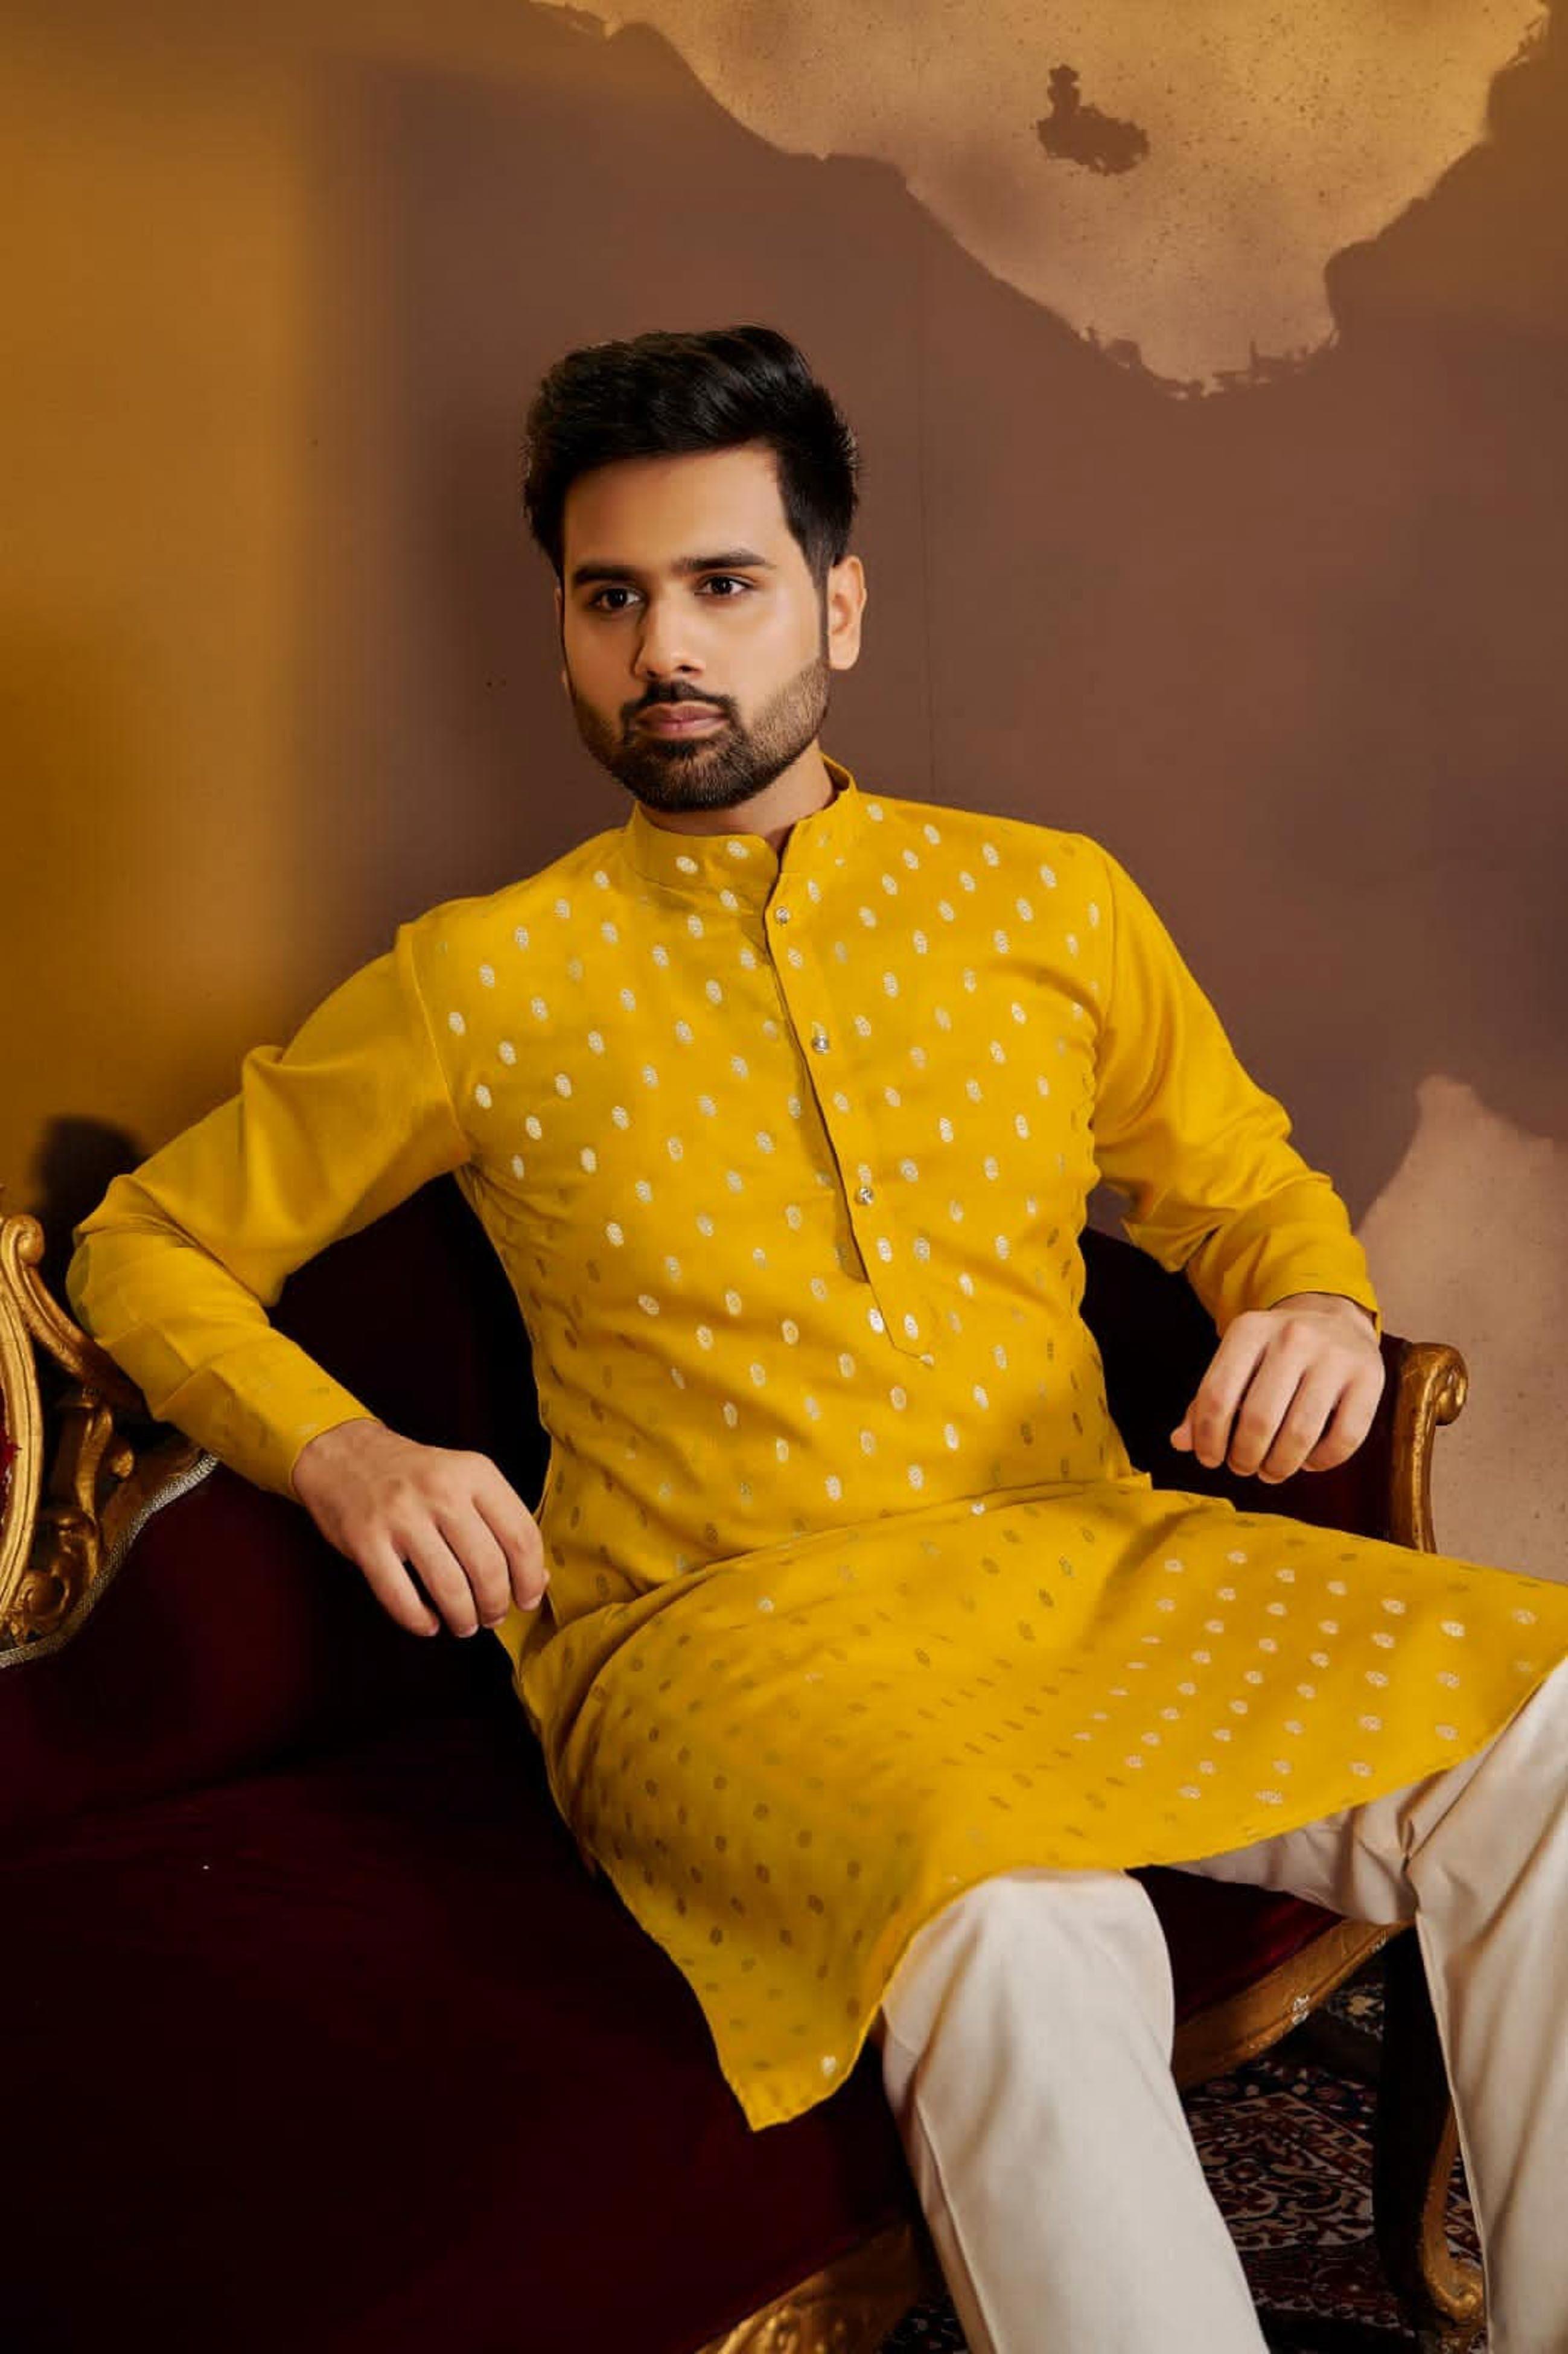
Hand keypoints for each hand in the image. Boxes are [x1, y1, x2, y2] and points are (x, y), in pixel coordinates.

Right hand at [291, 1417, 548, 1637]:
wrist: (344, 1455)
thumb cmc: (415, 1476)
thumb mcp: (464, 1479)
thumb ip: (500, 1520)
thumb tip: (538, 1580)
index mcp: (474, 1472)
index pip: (521, 1535)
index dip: (531, 1578)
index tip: (529, 1599)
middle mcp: (441, 1490)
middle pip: (488, 1566)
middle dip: (496, 1605)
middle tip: (493, 1617)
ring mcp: (401, 1515)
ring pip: (449, 1586)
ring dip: (463, 1617)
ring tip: (465, 1624)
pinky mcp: (366, 1539)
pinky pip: (400, 1596)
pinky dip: (419, 1620)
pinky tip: (428, 1623)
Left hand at [1169, 1292, 1383, 1484]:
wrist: (1335, 1317)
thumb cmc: (1275, 1351)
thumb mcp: (1237, 1361)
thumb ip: (1207, 1400)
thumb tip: (1180, 1442)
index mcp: (1250, 1329)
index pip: (1216, 1395)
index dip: (1208, 1438)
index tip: (1209, 1459)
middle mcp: (1293, 1337)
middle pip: (1258, 1419)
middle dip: (1244, 1457)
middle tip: (1242, 1467)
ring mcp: (1335, 1357)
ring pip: (1300, 1434)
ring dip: (1279, 1466)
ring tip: (1270, 1470)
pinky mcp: (1369, 1379)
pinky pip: (1344, 1438)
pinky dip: (1322, 1462)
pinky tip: (1309, 1461)